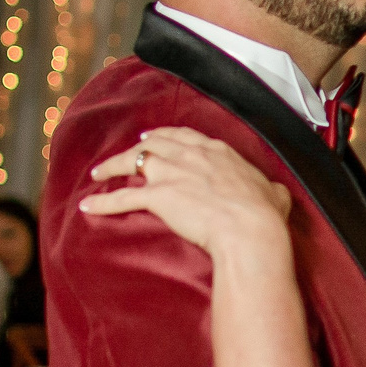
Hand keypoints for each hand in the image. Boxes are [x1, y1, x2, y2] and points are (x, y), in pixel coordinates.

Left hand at [81, 128, 290, 260]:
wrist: (249, 230)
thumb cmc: (265, 214)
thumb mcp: (275, 194)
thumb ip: (270, 189)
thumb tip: (277, 193)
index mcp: (217, 151)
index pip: (185, 136)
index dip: (169, 137)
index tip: (159, 138)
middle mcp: (190, 155)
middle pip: (155, 142)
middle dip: (140, 144)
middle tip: (131, 148)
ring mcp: (171, 173)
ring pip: (133, 162)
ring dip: (112, 166)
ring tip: (99, 172)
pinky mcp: (157, 196)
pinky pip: (121, 197)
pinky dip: (102, 202)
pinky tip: (88, 206)